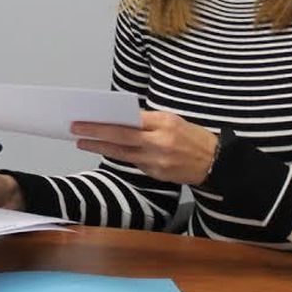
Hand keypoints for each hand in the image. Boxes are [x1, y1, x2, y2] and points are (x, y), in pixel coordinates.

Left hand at [71, 111, 217, 185]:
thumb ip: (149, 120)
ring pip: (122, 153)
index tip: (87, 118)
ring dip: (100, 147)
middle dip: (95, 133)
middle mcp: (159, 142)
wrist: (216, 162)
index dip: (106, 121)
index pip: (128, 120)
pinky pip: (133, 163)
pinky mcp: (156, 174)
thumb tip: (122, 119)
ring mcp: (157, 160)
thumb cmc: (193, 137)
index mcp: (164, 123)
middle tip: (75, 130)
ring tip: (82, 142)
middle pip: (121, 137)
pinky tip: (105, 151)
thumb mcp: (174, 120)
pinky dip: (119, 156)